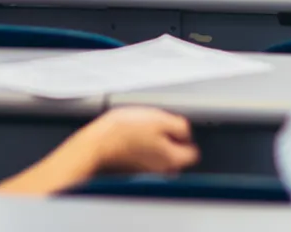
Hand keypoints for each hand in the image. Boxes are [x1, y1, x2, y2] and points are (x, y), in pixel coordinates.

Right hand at [76, 107, 198, 174]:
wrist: (97, 143)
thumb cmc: (124, 131)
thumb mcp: (160, 119)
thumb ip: (180, 126)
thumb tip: (186, 131)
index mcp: (173, 159)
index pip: (193, 153)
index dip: (186, 137)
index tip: (176, 128)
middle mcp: (162, 171)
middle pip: (176, 156)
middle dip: (170, 142)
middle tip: (157, 127)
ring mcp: (147, 173)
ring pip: (159, 157)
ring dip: (155, 144)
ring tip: (142, 130)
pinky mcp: (133, 170)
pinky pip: (144, 159)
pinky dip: (141, 149)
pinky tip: (132, 138)